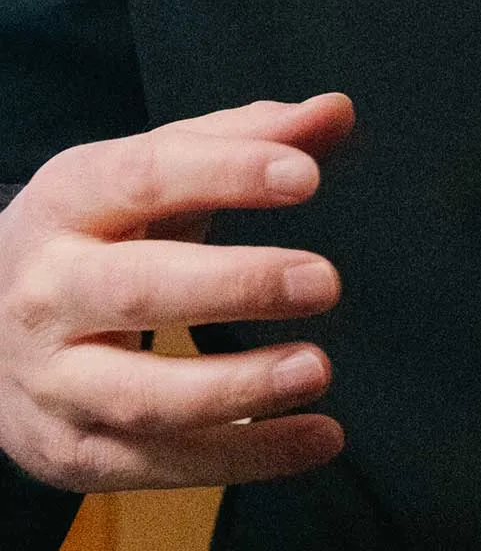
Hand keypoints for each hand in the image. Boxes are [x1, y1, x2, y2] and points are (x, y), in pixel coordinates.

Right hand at [0, 94, 352, 492]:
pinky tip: (315, 436)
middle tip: (324, 281)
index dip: (228, 171)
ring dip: (237, 388)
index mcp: (71, 199)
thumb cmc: (98, 230)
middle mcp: (50, 289)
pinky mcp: (72, 452)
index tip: (307, 175)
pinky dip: (244, 456)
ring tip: (317, 368)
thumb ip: (247, 138)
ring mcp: (54, 380)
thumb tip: (335, 111)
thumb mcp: (153, 172)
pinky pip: (161, 464)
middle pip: (140, 289)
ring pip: (143, 396)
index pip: (147, 175)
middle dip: (237, 286)